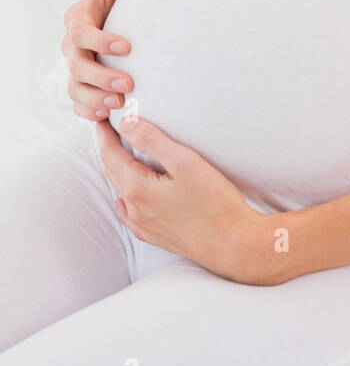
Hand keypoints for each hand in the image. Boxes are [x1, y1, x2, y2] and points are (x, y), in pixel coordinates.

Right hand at [61, 0, 141, 121]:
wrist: (113, 9)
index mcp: (78, 19)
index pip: (82, 33)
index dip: (101, 42)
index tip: (128, 47)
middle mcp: (72, 46)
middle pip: (77, 66)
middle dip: (101, 76)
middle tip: (129, 84)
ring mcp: (75, 67)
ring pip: (75, 88)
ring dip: (95, 98)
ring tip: (121, 103)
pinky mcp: (83, 83)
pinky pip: (78, 103)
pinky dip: (89, 111)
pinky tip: (108, 115)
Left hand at [94, 116, 265, 283]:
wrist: (232, 244)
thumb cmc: (214, 203)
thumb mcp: (185, 161)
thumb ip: (152, 141)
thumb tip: (126, 124)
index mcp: (137, 188)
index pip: (111, 155)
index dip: (105, 135)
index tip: (101, 120)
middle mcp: (135, 209)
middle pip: (113, 173)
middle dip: (109, 150)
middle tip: (109, 132)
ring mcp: (143, 225)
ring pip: (121, 192)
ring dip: (117, 172)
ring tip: (120, 155)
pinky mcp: (155, 236)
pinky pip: (130, 214)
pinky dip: (125, 197)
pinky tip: (128, 198)